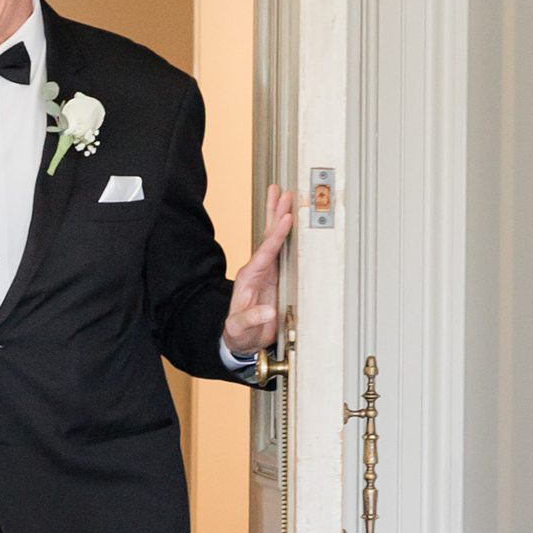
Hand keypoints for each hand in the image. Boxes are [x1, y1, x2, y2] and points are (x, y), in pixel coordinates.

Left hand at [220, 182, 295, 361]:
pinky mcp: (275, 277)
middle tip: (281, 192)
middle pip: (267, 237)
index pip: (265, 252)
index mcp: (250, 278)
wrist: (241, 341)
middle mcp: (258, 270)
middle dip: (274, 214)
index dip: (276, 236)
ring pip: (273, 239)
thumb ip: (252, 319)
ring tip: (284, 196)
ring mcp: (267, 272)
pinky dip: (287, 234)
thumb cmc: (240, 333)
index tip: (286, 219)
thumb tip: (269, 312)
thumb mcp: (241, 328)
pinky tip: (292, 222)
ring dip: (279, 217)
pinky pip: (282, 250)